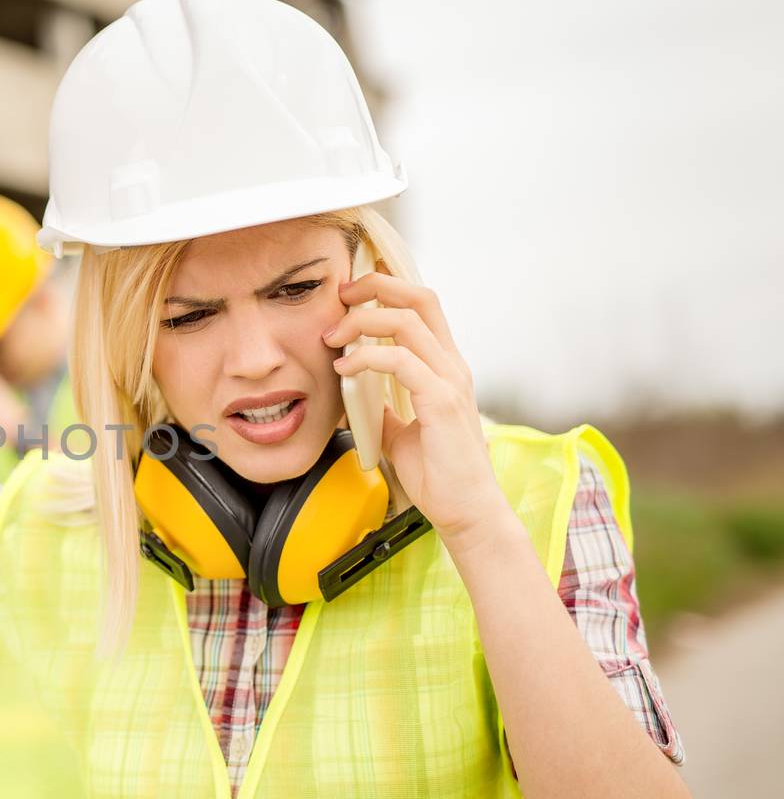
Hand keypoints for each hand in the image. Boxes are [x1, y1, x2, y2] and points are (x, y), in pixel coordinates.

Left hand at [324, 274, 505, 538]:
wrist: (466, 512)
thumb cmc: (439, 475)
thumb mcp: (402, 432)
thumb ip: (385, 407)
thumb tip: (356, 396)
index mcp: (445, 367)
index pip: (422, 307)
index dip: (386, 290)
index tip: (348, 298)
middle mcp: (452, 366)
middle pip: (419, 299)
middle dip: (376, 287)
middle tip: (340, 298)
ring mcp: (450, 381)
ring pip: (407, 323)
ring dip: (361, 322)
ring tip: (332, 339)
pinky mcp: (442, 402)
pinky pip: (400, 361)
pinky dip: (365, 358)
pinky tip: (344, 370)